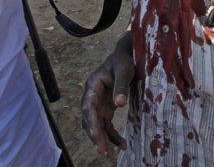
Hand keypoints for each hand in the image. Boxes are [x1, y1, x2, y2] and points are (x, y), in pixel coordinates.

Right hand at [80, 35, 134, 158]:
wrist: (124, 59)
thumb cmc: (123, 62)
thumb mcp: (124, 70)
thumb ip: (121, 85)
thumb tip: (120, 104)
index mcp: (92, 86)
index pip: (88, 106)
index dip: (91, 120)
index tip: (95, 133)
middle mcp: (91, 97)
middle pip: (89, 119)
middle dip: (95, 135)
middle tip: (102, 150)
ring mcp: (97, 105)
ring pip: (96, 126)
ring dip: (102, 140)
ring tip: (109, 154)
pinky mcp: (105, 109)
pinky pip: (106, 126)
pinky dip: (112, 136)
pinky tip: (121, 144)